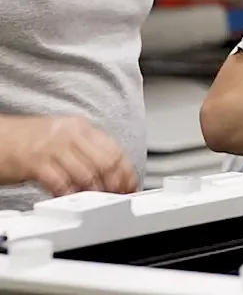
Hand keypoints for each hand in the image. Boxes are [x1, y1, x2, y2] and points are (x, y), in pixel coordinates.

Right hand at [0, 116, 138, 196]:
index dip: (126, 171)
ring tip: (95, 202)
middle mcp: (69, 134)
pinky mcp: (35, 163)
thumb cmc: (25, 141)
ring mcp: (53, 147)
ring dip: (94, 192)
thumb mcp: (61, 137)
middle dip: (115, 184)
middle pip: (105, 162)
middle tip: (117, 198)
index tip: (131, 186)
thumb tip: (110, 170)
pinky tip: (69, 199)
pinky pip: (61, 183)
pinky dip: (69, 194)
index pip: (114, 149)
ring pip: (87, 173)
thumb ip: (85, 149)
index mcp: (80, 127)